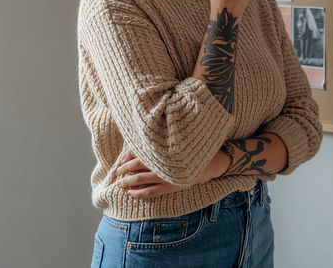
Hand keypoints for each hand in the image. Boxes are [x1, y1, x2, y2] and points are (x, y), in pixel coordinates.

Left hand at [114, 150, 229, 198]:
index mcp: (166, 151)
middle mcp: (165, 164)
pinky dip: (140, 193)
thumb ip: (164, 140)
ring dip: (130, 182)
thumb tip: (145, 139)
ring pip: (144, 180)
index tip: (120, 159)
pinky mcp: (172, 187)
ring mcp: (168, 177)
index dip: (129, 157)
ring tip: (120, 183)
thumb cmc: (196, 148)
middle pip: (140, 166)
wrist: (215, 162)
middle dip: (126, 169)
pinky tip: (132, 193)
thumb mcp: (181, 140)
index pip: (142, 153)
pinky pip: (153, 192)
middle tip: (117, 171)